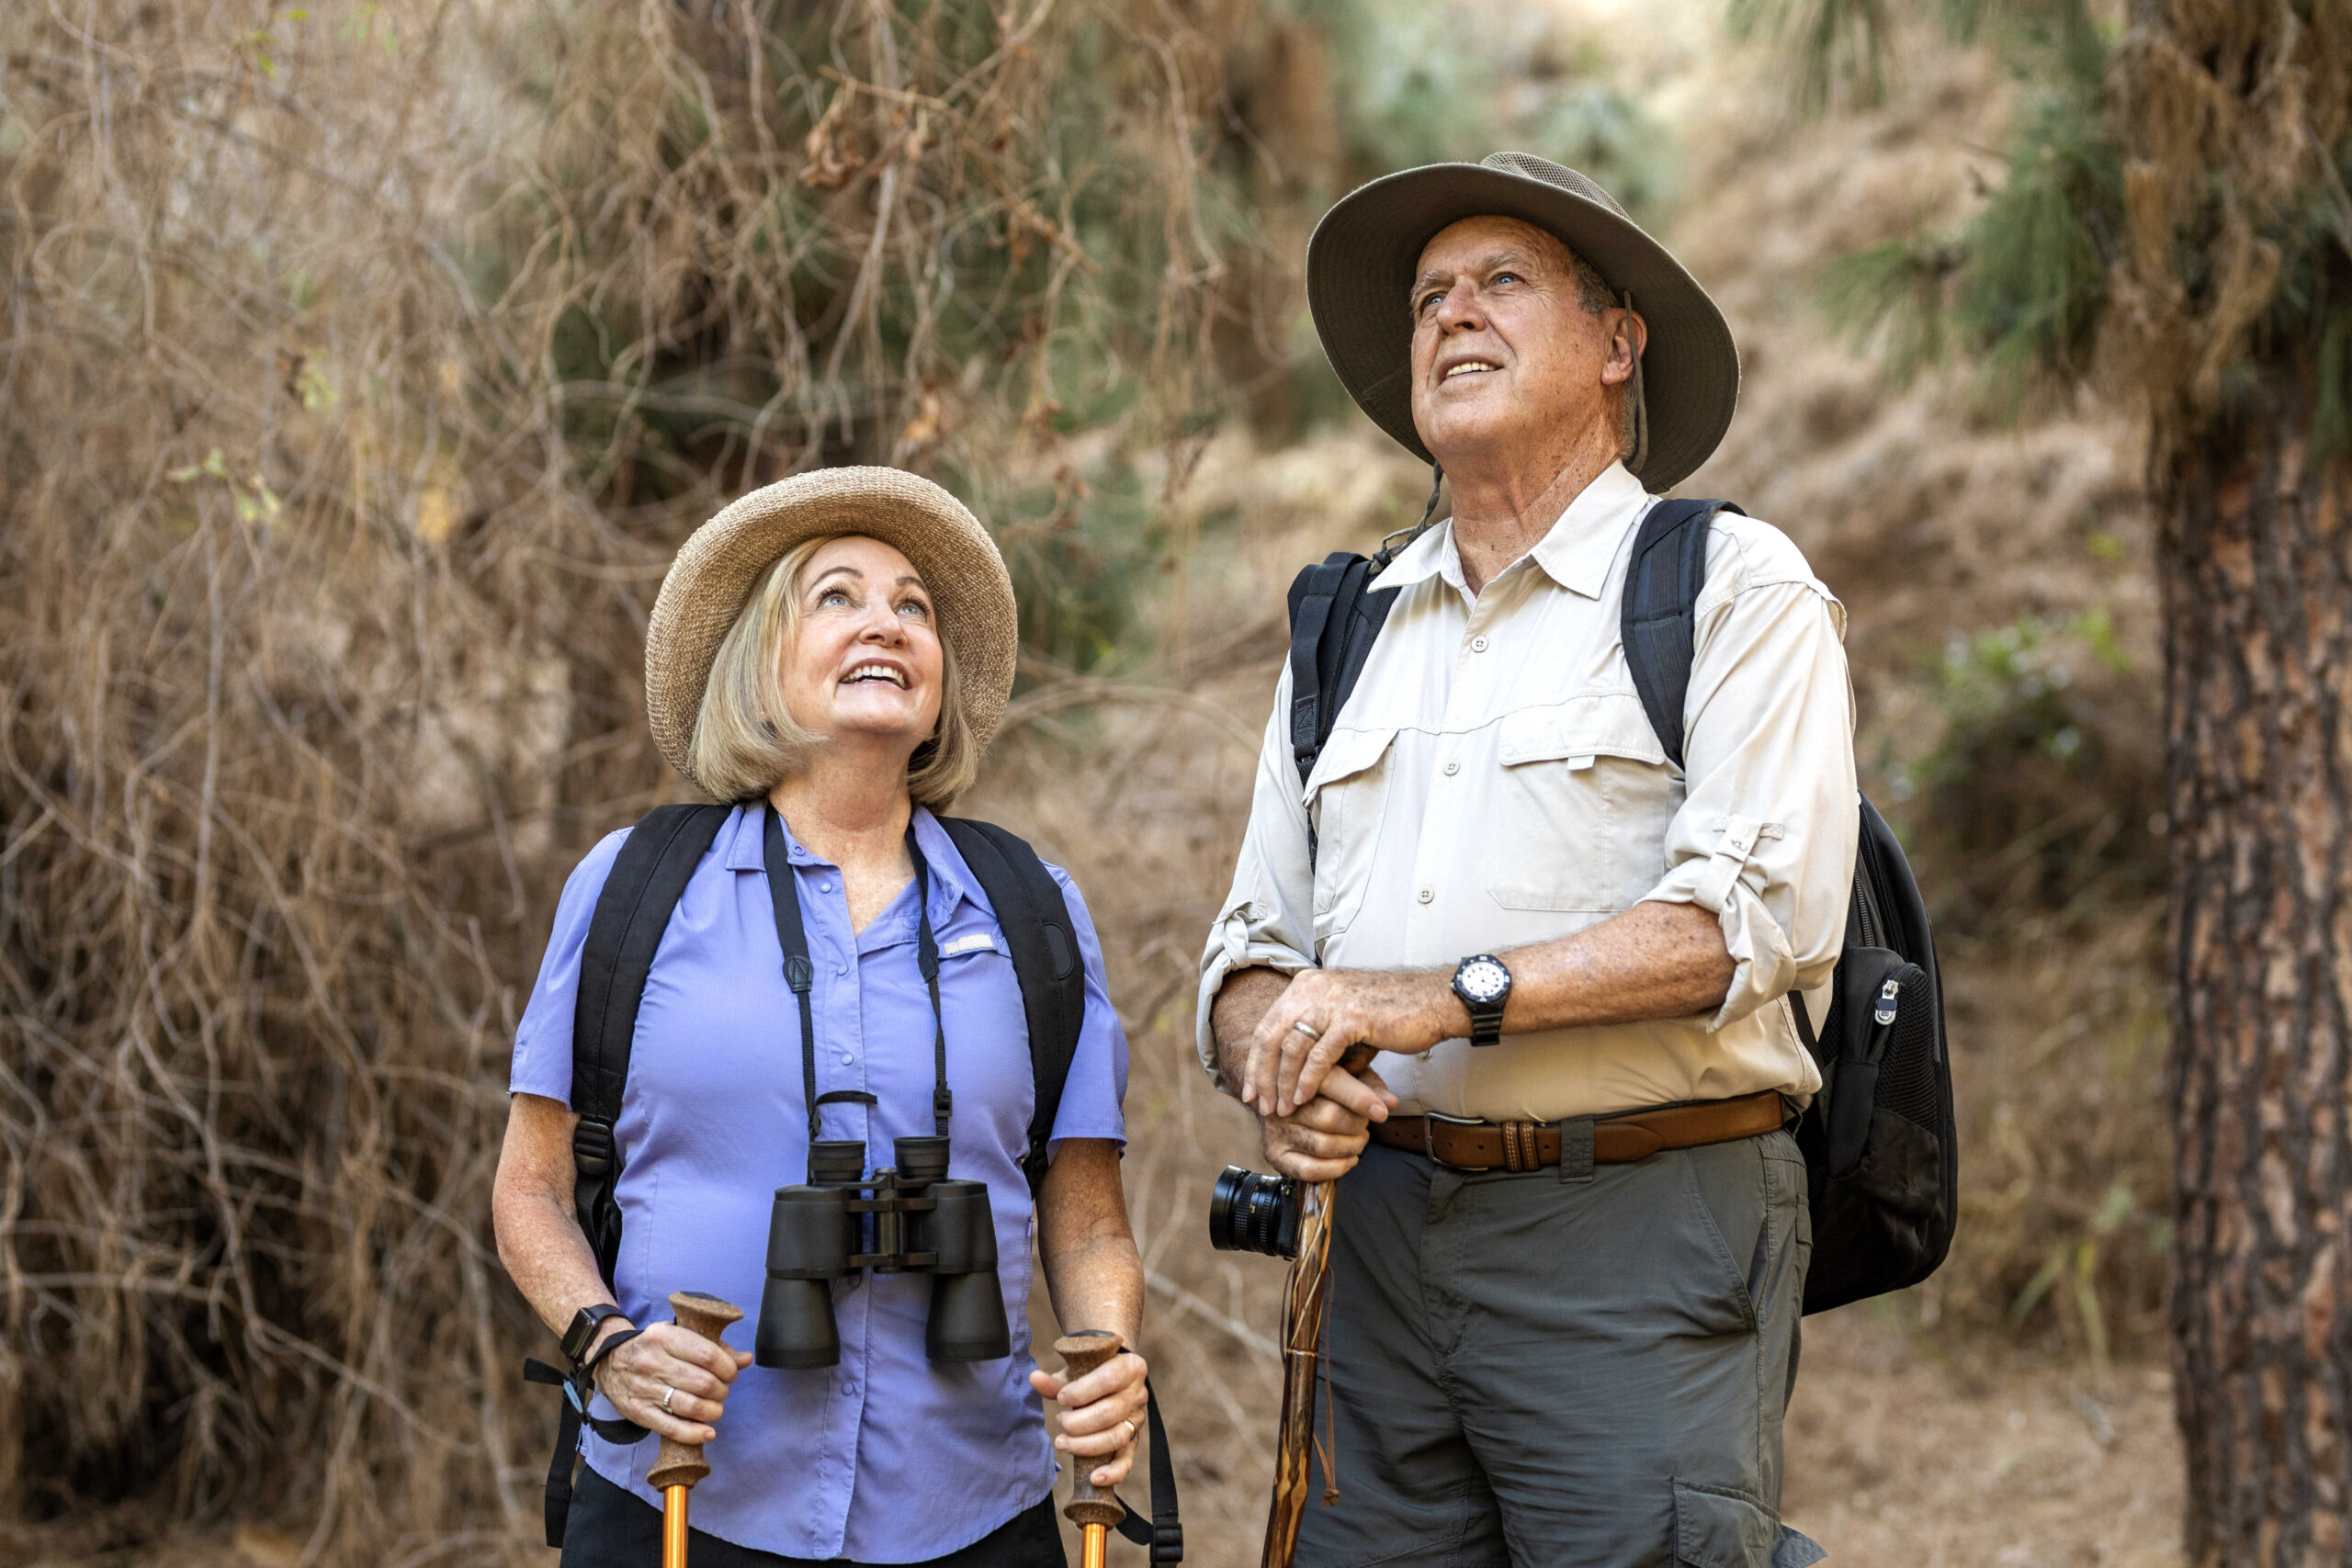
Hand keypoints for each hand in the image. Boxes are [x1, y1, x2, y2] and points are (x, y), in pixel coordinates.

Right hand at [592, 1319, 753, 1445]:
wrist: (610, 1361)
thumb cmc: (653, 1347)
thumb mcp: (678, 1335)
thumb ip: (713, 1346)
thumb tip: (745, 1359)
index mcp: (664, 1337)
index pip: (707, 1354)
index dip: (728, 1367)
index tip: (731, 1373)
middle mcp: (652, 1362)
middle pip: (703, 1382)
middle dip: (722, 1390)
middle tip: (723, 1390)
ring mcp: (644, 1389)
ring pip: (690, 1406)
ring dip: (713, 1411)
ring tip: (716, 1408)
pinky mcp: (638, 1412)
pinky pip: (671, 1428)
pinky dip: (694, 1433)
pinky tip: (708, 1432)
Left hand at [1028, 1348, 1148, 1488]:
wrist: (1112, 1379)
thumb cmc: (1091, 1374)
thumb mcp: (1076, 1372)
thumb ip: (1057, 1381)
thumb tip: (1034, 1379)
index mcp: (1130, 1367)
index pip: (1108, 1380)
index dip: (1081, 1392)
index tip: (1061, 1398)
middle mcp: (1138, 1394)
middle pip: (1109, 1413)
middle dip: (1078, 1422)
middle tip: (1060, 1421)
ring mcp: (1137, 1420)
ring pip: (1116, 1438)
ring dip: (1085, 1445)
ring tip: (1062, 1442)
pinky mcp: (1133, 1442)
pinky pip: (1127, 1462)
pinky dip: (1112, 1473)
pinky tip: (1093, 1478)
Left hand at [1243, 967, 1461, 1116]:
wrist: (1432, 1002)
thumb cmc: (1391, 1014)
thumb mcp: (1345, 1020)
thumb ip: (1319, 1039)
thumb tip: (1295, 1072)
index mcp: (1307, 985)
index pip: (1268, 1024)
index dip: (1256, 1059)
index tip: (1251, 1087)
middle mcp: (1313, 988)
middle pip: (1271, 1035)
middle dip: (1262, 1074)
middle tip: (1259, 1104)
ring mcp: (1331, 1000)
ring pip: (1291, 1047)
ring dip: (1283, 1082)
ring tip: (1282, 1108)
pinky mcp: (1350, 1018)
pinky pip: (1319, 1055)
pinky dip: (1308, 1080)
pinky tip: (1304, 1098)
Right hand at [1259, 1061, 1396, 1181]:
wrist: (1275, 1102)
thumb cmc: (1319, 1089)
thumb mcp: (1343, 1075)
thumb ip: (1367, 1085)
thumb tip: (1391, 1102)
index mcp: (1300, 1076)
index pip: (1332, 1084)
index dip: (1361, 1099)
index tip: (1382, 1112)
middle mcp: (1285, 1103)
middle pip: (1329, 1117)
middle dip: (1356, 1126)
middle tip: (1364, 1126)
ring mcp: (1278, 1130)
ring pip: (1322, 1145)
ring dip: (1351, 1147)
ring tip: (1359, 1142)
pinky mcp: (1276, 1154)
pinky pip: (1309, 1169)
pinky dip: (1336, 1168)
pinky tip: (1349, 1160)